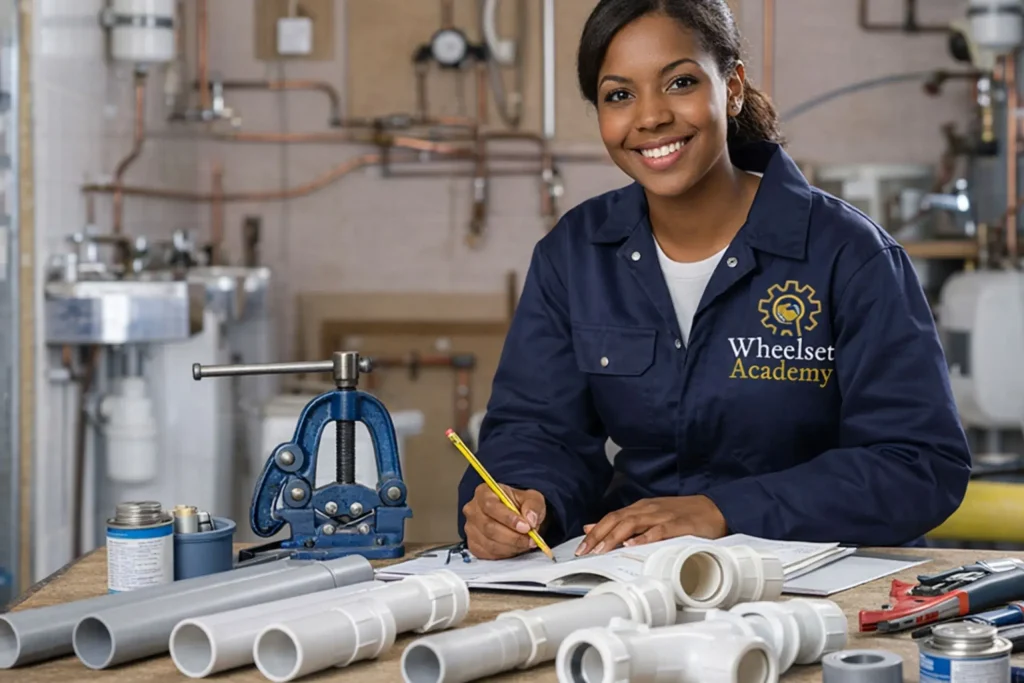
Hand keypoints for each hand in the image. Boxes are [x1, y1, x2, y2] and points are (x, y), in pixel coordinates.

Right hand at [462, 483, 547, 559]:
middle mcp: (473, 510)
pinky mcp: (473, 545)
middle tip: (531, 539)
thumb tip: (530, 518)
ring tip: (527, 543)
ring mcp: (471, 529)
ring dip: (512, 546)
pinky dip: (506, 553)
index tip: (525, 527)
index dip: (508, 518)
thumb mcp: (532, 499)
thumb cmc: (521, 506)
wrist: (517, 518)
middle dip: (513, 536)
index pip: (491, 506)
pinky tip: (516, 547)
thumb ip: (533, 505)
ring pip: (490, 543)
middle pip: (489, 527)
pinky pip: (489, 553)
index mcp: (484, 493)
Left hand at [576, 495, 726, 555]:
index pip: (611, 518)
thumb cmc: (682, 515)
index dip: (595, 533)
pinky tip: (633, 546)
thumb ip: (624, 523)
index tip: (581, 549)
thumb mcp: (650, 516)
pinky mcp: (678, 525)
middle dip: (598, 536)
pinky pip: (658, 531)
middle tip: (585, 552)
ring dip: (615, 537)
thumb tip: (594, 527)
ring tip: (602, 551)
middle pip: (617, 520)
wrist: (716, 509)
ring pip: (632, 523)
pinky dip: (644, 538)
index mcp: (641, 508)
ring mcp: (662, 516)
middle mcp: (648, 510)